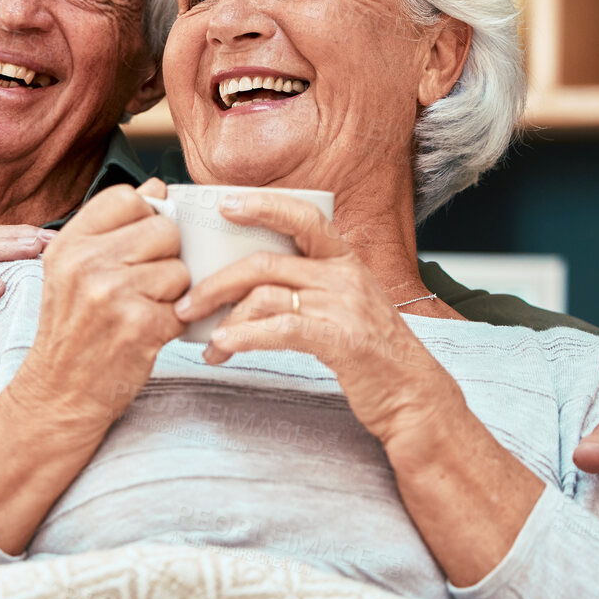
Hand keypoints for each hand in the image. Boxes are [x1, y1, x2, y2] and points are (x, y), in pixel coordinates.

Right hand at [0, 178, 188, 552]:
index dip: (144, 219)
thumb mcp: (73, 272)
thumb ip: (112, 228)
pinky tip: (148, 335)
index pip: (128, 197)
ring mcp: (112, 294)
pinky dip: (174, 323)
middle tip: (141, 288)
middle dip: (164, 258)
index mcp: (68, 244)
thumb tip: (157, 188)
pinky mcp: (140, 326)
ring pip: (179, 269)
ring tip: (141, 312)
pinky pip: (185, 306)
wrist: (57, 396)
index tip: (135, 248)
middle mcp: (86, 263)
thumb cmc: (72, 334)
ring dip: (172, 294)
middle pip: (164, 230)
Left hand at [172, 192, 451, 446]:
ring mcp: (345, 306)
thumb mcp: (344, 305)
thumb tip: (244, 282)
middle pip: (264, 264)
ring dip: (225, 321)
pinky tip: (225, 346)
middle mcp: (345, 276)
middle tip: (185, 304)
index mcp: (344, 261)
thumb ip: (306, 285)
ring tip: (209, 346)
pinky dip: (244, 336)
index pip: (303, 217)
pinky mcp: (342, 340)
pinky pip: (280, 329)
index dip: (262, 206)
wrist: (413, 395)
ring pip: (265, 297)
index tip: (224, 203)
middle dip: (216, 283)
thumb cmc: (369, 352)